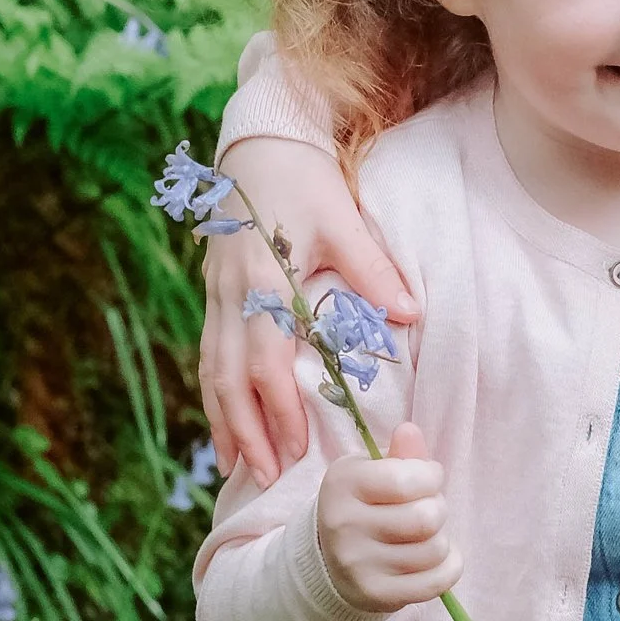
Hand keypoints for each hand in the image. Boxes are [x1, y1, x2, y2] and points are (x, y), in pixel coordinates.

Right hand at [201, 138, 412, 487]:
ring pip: (212, 369)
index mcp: (263, 280)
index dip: (278, 410)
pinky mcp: (214, 292)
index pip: (266, 360)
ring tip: (236, 465)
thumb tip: (409, 315)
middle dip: (245, 431)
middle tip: (265, 477)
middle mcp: (232, 294)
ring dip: (224, 419)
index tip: (296, 450)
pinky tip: (225, 419)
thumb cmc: (304, 180)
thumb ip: (373, 271)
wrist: (259, 143)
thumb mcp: (343, 220)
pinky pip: (210, 352)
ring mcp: (217, 295)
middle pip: (230, 377)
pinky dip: (216, 392)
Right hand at [315, 424, 460, 614]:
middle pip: (427, 517)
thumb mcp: (372, 472)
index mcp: (342, 483)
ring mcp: (357, 565)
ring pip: (435, 550)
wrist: (330, 562)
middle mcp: (343, 524)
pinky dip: (448, 567)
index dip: (430, 476)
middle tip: (426, 510)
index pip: (407, 479)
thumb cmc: (363, 506)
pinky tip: (434, 560)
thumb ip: (398, 454)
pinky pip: (438, 581)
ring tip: (424, 535)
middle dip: (438, 509)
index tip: (425, 479)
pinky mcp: (376, 595)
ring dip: (441, 540)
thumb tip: (410, 432)